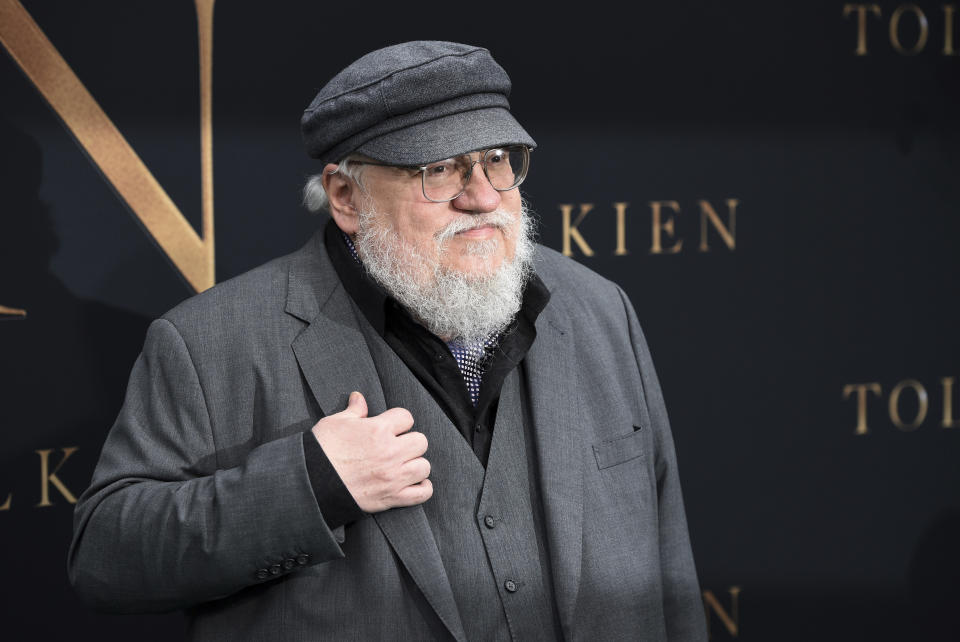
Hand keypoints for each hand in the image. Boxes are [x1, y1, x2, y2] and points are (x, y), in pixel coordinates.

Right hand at [310, 391, 431, 512]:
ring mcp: (393, 476)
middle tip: (397, 447)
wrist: (310, 483)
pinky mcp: (391, 497)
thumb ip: (354, 410)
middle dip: (410, 442)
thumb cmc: (321, 449)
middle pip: (421, 441)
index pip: (407, 417)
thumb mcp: (335, 422)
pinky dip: (422, 489)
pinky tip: (413, 483)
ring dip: (415, 465)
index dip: (398, 421)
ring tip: (403, 465)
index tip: (390, 428)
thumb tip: (359, 397)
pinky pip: (422, 494)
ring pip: (424, 467)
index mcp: (378, 429)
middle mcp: (390, 452)